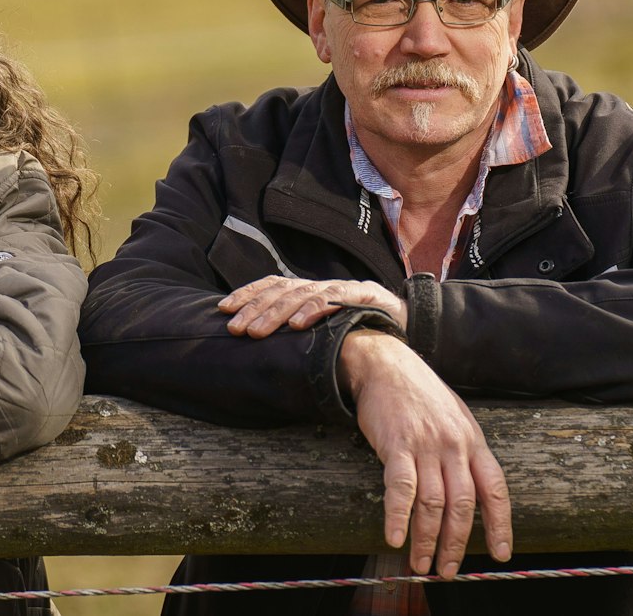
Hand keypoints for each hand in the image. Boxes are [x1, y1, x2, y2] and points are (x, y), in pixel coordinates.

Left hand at [219, 275, 407, 336]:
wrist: (410, 323)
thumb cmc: (364, 330)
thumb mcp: (328, 332)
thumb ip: (301, 333)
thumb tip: (262, 347)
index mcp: (310, 292)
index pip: (272, 285)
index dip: (247, 294)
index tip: (223, 309)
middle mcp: (322, 286)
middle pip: (281, 291)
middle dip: (254, 308)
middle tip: (233, 328)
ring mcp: (342, 289)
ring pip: (302, 295)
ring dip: (276, 313)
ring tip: (255, 331)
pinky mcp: (363, 294)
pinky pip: (334, 300)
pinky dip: (313, 311)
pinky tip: (298, 325)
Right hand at [339, 331, 511, 577]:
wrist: (387, 364)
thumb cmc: (421, 395)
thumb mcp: (456, 418)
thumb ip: (464, 452)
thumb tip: (470, 491)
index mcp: (474, 441)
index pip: (495, 490)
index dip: (499, 524)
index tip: (500, 553)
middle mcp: (455, 445)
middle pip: (463, 504)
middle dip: (457, 542)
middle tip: (449, 569)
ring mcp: (427, 445)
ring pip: (434, 503)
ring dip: (428, 538)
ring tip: (421, 562)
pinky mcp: (397, 444)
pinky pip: (401, 487)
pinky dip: (398, 516)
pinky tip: (394, 537)